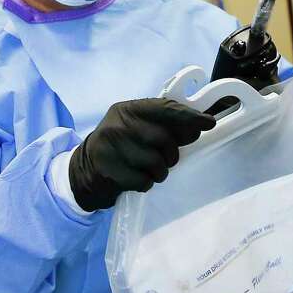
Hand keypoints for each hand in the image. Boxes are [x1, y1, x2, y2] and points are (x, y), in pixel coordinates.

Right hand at [68, 98, 214, 211]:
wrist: (83, 172)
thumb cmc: (119, 149)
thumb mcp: (136, 130)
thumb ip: (163, 126)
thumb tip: (197, 128)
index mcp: (127, 109)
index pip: (164, 108)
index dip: (189, 116)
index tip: (208, 123)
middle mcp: (117, 124)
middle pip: (163, 139)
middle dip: (171, 154)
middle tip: (167, 160)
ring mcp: (110, 147)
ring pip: (155, 163)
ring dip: (159, 172)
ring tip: (150, 172)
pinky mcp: (107, 170)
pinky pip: (142, 181)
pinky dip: (146, 184)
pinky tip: (137, 180)